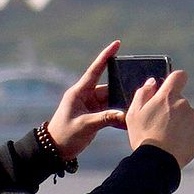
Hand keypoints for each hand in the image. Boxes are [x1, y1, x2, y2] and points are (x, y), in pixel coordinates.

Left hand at [46, 44, 124, 159]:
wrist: (55, 150)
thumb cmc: (64, 135)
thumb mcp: (85, 125)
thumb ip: (105, 118)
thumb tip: (124, 114)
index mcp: (79, 92)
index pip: (95, 70)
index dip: (106, 56)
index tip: (117, 43)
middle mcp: (86, 96)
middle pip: (109, 88)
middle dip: (122, 90)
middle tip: (139, 90)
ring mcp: (90, 106)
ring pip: (111, 101)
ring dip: (121, 106)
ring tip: (135, 108)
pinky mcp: (94, 116)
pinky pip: (110, 112)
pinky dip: (118, 117)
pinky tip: (128, 122)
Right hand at [125, 61, 193, 165]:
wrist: (158, 160)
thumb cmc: (143, 137)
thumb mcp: (134, 114)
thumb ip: (143, 94)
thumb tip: (152, 82)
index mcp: (167, 96)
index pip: (179, 76)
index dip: (175, 80)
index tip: (171, 87)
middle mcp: (183, 103)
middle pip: (180, 100)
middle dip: (173, 108)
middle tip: (162, 124)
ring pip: (188, 114)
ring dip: (181, 121)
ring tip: (170, 136)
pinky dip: (189, 131)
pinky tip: (179, 141)